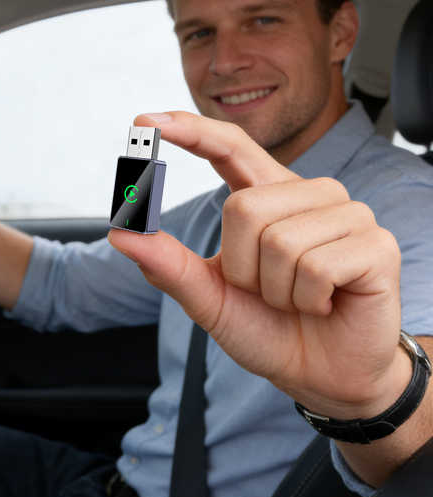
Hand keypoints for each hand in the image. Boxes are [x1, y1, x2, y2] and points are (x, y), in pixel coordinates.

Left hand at [108, 110, 405, 419]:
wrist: (320, 374)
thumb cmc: (266, 328)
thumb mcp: (208, 296)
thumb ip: (167, 264)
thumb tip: (121, 231)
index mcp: (267, 196)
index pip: (230, 146)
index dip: (191, 130)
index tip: (145, 122)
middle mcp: (308, 194)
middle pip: (244, 207)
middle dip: (240, 267)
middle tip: (265, 291)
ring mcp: (347, 214)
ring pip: (278, 239)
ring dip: (274, 289)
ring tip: (297, 299)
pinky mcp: (375, 245)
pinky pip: (316, 267)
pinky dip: (307, 300)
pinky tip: (325, 304)